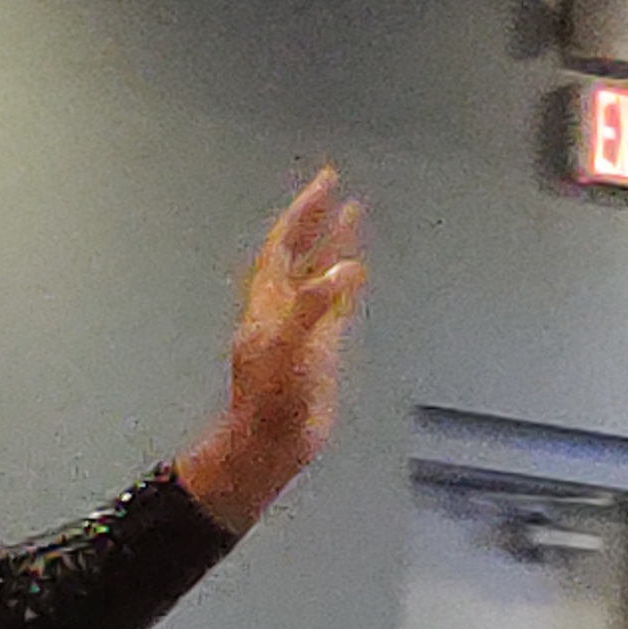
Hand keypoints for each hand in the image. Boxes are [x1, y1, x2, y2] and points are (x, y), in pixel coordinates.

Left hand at [175, 168, 365, 532]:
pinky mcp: (322, 349)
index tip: (326, 184)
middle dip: (317, 218)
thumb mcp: (287, 347)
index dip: (304, 213)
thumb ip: (314, 305)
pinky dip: (348, 284)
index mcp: (268, 301)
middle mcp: (284, 307)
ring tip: (354, 215)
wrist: (271, 444)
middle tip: (336, 185)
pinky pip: (337, 306)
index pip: (284, 245)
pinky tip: (359, 269)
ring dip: (335, 246)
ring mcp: (304, 326)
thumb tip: (346, 268)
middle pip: (301, 251)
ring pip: (321, 275)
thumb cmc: (270, 399)